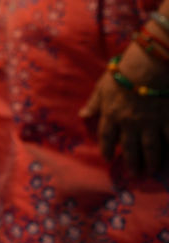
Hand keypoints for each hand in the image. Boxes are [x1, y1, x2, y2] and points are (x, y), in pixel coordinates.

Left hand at [80, 43, 168, 176]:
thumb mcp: (102, 87)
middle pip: (130, 148)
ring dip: (150, 162)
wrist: (148, 67)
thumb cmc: (123, 73)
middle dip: (131, 163)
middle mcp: (130, 124)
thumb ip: (94, 103)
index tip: (108, 159)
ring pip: (150, 149)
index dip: (107, 149)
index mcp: (111, 115)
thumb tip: (83, 114)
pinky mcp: (168, 121)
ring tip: (150, 171)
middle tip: (133, 174)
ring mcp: (150, 124)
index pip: (107, 137)